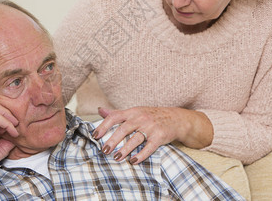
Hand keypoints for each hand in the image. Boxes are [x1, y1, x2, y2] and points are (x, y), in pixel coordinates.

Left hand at [92, 106, 212, 163]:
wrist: (176, 118)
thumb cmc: (151, 116)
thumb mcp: (135, 112)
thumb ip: (117, 113)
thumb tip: (100, 110)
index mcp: (132, 112)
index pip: (114, 116)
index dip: (104, 126)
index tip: (95, 136)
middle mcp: (140, 118)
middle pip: (123, 129)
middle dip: (113, 140)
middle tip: (104, 150)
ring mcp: (151, 127)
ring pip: (135, 139)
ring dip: (125, 149)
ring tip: (116, 157)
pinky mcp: (160, 136)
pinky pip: (149, 147)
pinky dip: (141, 155)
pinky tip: (133, 161)